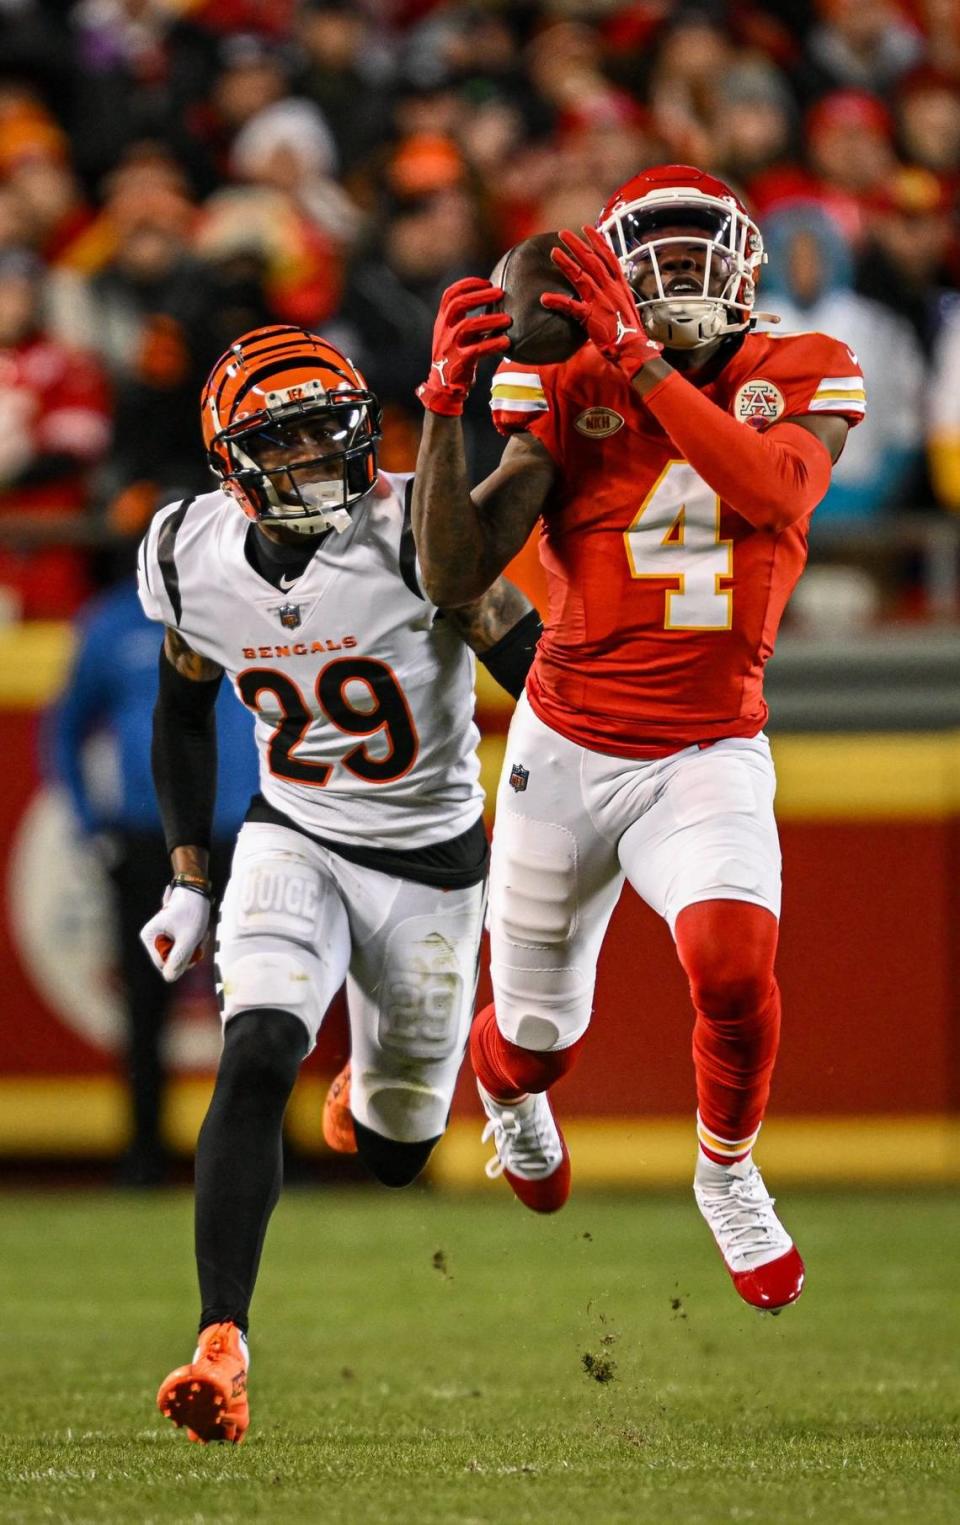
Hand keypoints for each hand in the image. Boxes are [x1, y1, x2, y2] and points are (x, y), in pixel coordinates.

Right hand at [140, 883, 209, 982]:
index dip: (182, 961)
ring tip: (200, 933)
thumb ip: (178, 959)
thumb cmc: (192, 911)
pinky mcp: (169, 935)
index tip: (194, 946)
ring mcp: (160, 936)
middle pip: (170, 961)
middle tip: (200, 938)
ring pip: (178, 955)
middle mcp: (151, 938)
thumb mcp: (188, 938)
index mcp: (149, 937)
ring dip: (193, 947)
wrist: (196, 890)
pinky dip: (192, 942)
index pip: (164, 965)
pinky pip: (181, 947)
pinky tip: (197, 931)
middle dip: (188, 953)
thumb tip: (169, 978)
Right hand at [417, 276, 511, 415]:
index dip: (468, 284)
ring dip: (490, 320)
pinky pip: (477, 350)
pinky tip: (506, 342)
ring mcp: (450, 346)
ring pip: (468, 325)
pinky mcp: (459, 362)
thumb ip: (468, 319)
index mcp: (443, 321)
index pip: (450, 294)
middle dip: (480, 295)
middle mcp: (444, 330)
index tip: (487, 282)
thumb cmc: (456, 357)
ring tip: (508, 320)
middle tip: (500, 293)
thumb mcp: (456, 335)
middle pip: (458, 304)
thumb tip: (493, 303)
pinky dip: (493, 344)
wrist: (443, 387)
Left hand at [542, 226, 663, 378]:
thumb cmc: (629, 331)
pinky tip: (545, 298)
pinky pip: (571, 307)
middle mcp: (610, 289)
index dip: (597, 241)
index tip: (587, 229)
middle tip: (563, 233)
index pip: (608, 257)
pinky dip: (557, 302)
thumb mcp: (625, 307)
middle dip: (577, 245)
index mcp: (619, 285)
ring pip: (581, 277)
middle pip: (592, 261)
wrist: (633, 348)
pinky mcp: (591, 317)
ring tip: (554, 251)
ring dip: (567, 263)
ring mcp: (601, 301)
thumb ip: (615, 294)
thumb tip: (607, 288)